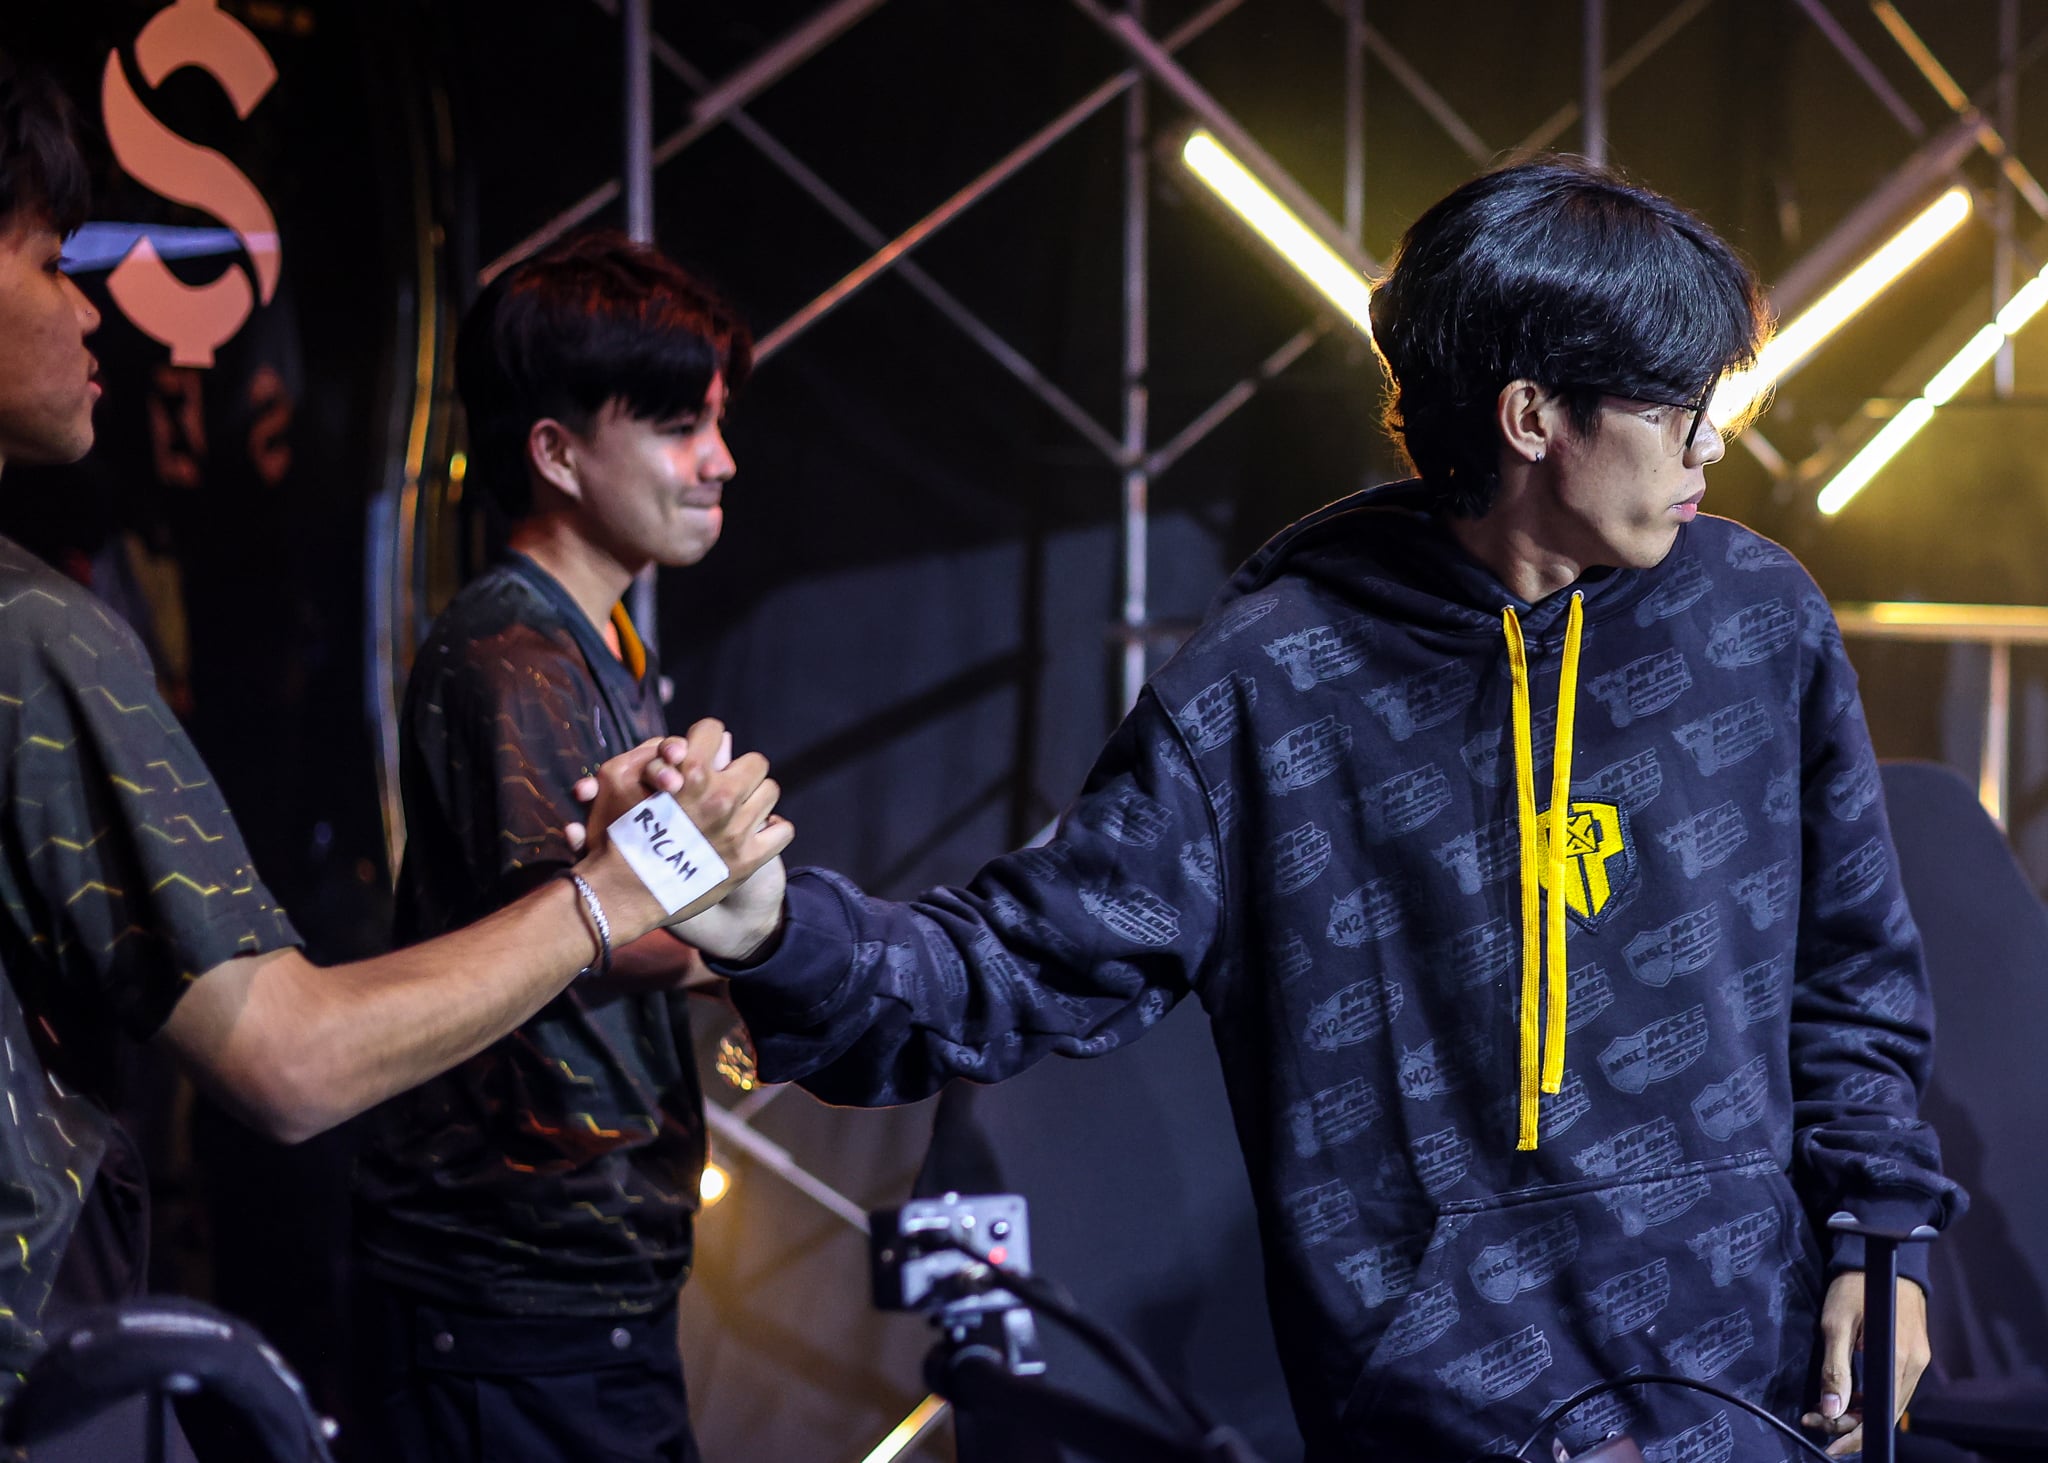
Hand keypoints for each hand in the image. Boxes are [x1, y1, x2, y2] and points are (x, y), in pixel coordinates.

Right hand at [575, 721, 793, 940]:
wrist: (622, 894)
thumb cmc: (614, 833)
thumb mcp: (618, 779)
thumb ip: (656, 753)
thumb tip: (687, 743)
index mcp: (690, 773)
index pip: (714, 730)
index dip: (704, 740)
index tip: (699, 756)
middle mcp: (720, 798)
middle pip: (755, 762)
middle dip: (737, 771)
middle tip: (721, 787)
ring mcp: (737, 830)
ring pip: (770, 792)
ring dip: (754, 799)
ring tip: (735, 811)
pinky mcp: (748, 860)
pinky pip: (783, 830)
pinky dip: (771, 830)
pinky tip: (752, 833)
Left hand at [1801, 1270, 1930, 1456]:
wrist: (1883, 1257)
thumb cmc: (1855, 1286)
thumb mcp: (1836, 1325)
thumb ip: (1834, 1370)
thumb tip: (1830, 1413)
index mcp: (1899, 1361)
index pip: (1880, 1417)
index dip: (1853, 1436)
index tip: (1826, 1443)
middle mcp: (1915, 1366)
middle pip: (1885, 1414)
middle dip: (1849, 1425)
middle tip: (1814, 1421)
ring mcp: (1918, 1361)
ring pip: (1889, 1403)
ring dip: (1858, 1412)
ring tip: (1824, 1410)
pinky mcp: (1915, 1354)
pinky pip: (1894, 1388)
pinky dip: (1870, 1397)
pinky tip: (1847, 1395)